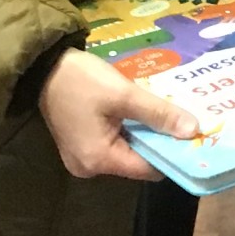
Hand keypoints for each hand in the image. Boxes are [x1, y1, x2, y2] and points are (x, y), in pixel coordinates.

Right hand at [38, 47, 196, 182]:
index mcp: (99, 160)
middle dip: (156, 141)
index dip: (170, 152)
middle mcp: (89, 168)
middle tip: (177, 119)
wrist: (41, 66)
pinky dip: (126, 131)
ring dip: (142, 134)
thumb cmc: (81, 80)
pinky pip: (112, 144)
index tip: (189, 135)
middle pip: (136, 162)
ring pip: (125, 152)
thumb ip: (159, 114)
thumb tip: (193, 131)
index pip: (147, 169)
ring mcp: (81, 158)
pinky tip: (136, 113)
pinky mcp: (78, 146)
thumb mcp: (124, 94)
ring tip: (159, 114)